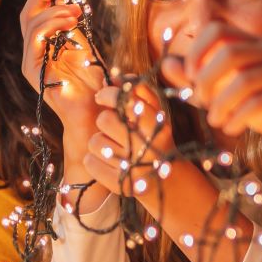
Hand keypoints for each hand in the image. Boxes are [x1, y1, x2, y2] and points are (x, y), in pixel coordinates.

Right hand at [19, 0, 101, 138]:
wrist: (95, 109)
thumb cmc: (94, 83)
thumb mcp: (85, 48)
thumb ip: (73, 30)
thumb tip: (69, 5)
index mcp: (44, 47)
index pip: (35, 16)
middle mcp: (33, 53)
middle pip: (27, 17)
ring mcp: (31, 62)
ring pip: (31, 25)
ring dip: (53, 12)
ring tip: (74, 12)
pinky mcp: (32, 71)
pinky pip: (35, 39)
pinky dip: (51, 25)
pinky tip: (69, 22)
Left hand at [81, 82, 176, 198]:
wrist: (170, 183)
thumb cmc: (157, 140)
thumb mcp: (157, 115)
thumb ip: (139, 93)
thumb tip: (115, 76)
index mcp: (158, 126)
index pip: (125, 102)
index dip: (109, 95)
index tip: (102, 96)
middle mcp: (149, 147)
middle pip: (105, 120)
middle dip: (104, 120)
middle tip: (110, 126)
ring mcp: (135, 169)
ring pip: (95, 142)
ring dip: (99, 142)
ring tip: (112, 147)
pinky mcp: (121, 186)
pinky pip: (90, 163)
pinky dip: (93, 160)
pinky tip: (107, 162)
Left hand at [165, 22, 261, 159]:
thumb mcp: (226, 93)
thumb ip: (197, 80)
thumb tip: (166, 65)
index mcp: (254, 45)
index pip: (219, 29)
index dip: (198, 50)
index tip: (190, 77)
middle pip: (229, 52)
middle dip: (206, 80)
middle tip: (200, 102)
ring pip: (244, 80)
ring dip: (221, 104)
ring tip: (215, 120)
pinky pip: (260, 102)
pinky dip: (238, 117)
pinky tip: (231, 128)